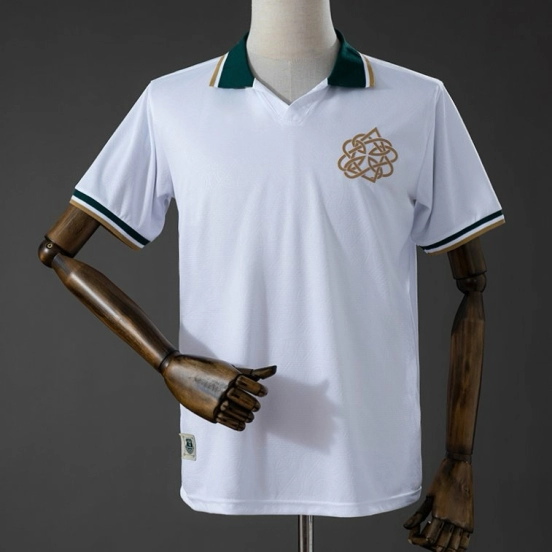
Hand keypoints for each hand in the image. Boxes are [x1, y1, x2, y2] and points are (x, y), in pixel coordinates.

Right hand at [161, 353, 275, 429]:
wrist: (178, 371)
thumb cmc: (207, 367)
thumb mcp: (229, 367)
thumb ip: (253, 373)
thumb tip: (275, 369)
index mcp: (232, 376)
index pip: (254, 387)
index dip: (260, 391)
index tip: (262, 393)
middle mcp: (226, 389)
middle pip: (248, 401)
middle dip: (254, 405)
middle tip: (255, 407)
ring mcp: (217, 402)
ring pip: (239, 413)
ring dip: (247, 416)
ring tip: (250, 416)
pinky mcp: (209, 413)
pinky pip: (228, 421)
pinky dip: (238, 424)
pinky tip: (241, 424)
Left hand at [403, 457, 473, 550]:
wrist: (459, 469)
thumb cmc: (442, 480)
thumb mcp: (428, 497)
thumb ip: (418, 514)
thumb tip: (406, 527)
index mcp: (439, 515)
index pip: (427, 539)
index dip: (417, 540)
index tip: (412, 536)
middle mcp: (452, 522)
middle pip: (439, 547)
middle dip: (427, 545)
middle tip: (421, 537)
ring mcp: (463, 524)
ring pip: (452, 548)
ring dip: (441, 548)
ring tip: (433, 539)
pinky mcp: (470, 523)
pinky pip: (464, 544)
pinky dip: (455, 548)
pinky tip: (447, 542)